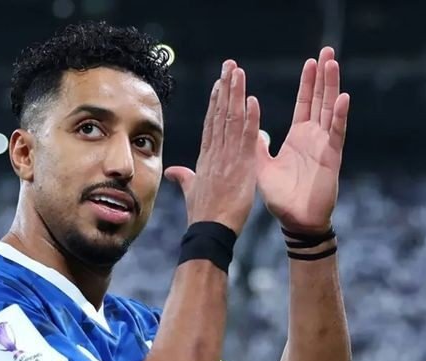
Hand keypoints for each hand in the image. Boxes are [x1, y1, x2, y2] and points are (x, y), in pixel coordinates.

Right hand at [165, 60, 260, 235]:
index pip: (211, 123)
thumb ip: (184, 177)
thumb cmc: (201, 215)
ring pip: (232, 120)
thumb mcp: (191, 191)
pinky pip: (246, 138)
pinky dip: (250, 119)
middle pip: (220, 114)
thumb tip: (173, 171)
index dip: (215, 102)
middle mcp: (214, 153)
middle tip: (230, 65)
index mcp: (205, 157)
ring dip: (236, 94)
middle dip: (225, 88)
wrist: (209, 230)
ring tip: (238, 72)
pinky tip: (252, 100)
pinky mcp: (241, 166)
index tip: (219, 83)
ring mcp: (227, 158)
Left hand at [255, 47, 349, 233]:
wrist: (295, 221)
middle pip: (320, 99)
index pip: (305, 103)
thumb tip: (250, 129)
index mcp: (298, 137)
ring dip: (332, 87)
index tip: (310, 62)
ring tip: (332, 64)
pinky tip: (342, 98)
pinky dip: (339, 116)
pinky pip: (336, 133)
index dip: (308, 83)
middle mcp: (314, 137)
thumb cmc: (281, 198)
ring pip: (329, 110)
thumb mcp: (262, 167)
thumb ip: (257, 147)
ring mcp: (325, 145)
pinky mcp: (331, 157)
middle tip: (327, 52)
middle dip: (323, 76)